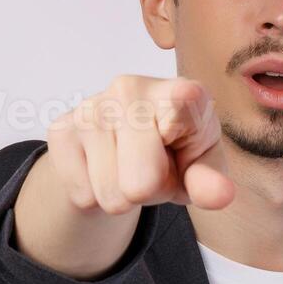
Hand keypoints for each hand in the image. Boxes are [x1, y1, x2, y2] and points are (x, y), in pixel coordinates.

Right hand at [45, 75, 234, 213]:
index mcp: (179, 91)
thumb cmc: (174, 152)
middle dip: (151, 192)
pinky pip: (83, 195)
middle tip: (154, 171)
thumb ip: (211, 180)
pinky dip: (95, 195)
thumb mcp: (201, 168)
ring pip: (111, 195)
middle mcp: (131, 88)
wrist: (122, 150)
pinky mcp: (61, 129)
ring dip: (122, 195)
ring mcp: (91, 107)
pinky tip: (102, 169)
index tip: (181, 114)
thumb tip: (221, 194)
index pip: (182, 103)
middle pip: (142, 182)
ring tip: (129, 169)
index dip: (182, 127)